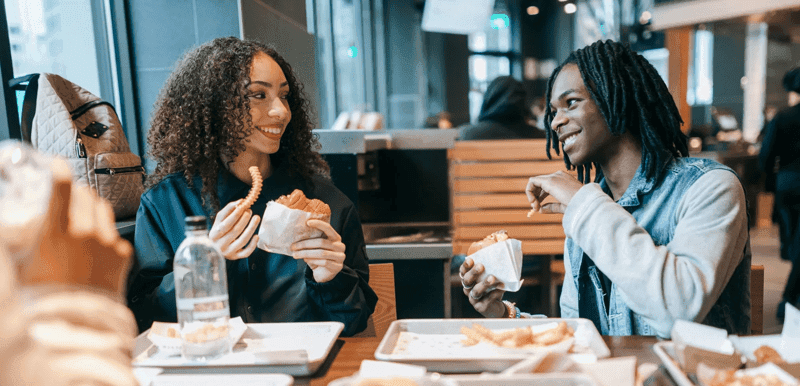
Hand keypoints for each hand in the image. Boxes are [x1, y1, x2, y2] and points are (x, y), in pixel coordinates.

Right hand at [20, 159, 132, 295]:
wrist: (77, 324)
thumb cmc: (44, 297)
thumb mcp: (22, 264)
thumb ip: (15, 242)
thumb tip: (8, 230)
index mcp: (56, 233)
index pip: (61, 189)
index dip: (60, 172)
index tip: (58, 164)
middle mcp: (85, 234)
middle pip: (86, 195)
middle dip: (77, 192)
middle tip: (70, 196)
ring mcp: (108, 243)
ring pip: (103, 209)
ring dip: (93, 208)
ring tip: (84, 218)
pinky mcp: (123, 254)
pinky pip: (115, 234)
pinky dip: (106, 235)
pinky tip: (96, 247)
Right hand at [208, 200, 259, 259]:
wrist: (215, 248)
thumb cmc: (219, 231)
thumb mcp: (220, 220)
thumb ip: (229, 209)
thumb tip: (241, 201)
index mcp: (214, 235)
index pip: (226, 224)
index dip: (235, 215)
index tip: (243, 206)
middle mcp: (220, 245)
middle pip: (235, 231)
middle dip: (244, 219)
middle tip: (250, 211)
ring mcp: (228, 252)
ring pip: (242, 241)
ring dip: (251, 228)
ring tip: (256, 218)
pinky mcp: (236, 257)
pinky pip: (246, 253)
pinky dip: (253, 245)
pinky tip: (256, 235)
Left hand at [291, 219, 345, 282]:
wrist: (324, 273)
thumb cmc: (319, 258)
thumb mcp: (316, 247)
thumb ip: (312, 240)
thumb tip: (297, 235)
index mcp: (335, 237)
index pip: (328, 228)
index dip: (319, 224)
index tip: (308, 223)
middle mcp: (340, 246)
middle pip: (321, 242)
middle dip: (305, 244)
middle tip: (293, 247)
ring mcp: (340, 256)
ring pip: (321, 253)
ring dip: (306, 254)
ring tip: (296, 255)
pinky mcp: (337, 266)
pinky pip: (324, 262)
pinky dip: (312, 261)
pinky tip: (305, 260)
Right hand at [459, 257, 506, 317]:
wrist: (496, 308)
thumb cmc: (492, 289)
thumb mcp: (489, 278)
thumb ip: (490, 269)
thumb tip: (498, 255)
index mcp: (468, 281)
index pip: (463, 272)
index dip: (465, 266)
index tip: (471, 259)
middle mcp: (468, 290)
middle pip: (467, 281)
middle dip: (473, 273)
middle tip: (481, 266)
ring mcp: (473, 299)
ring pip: (476, 291)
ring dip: (484, 284)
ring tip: (492, 278)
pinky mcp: (481, 307)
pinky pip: (487, 299)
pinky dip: (495, 293)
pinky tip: (501, 288)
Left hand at [525, 171, 582, 213]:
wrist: (585, 204)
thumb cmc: (578, 206)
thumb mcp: (563, 206)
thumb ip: (551, 207)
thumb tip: (540, 210)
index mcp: (564, 180)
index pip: (547, 185)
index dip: (540, 197)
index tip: (540, 208)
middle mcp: (558, 175)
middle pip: (540, 184)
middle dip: (535, 196)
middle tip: (535, 208)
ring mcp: (554, 177)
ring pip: (534, 182)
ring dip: (531, 195)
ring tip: (535, 207)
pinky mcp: (549, 180)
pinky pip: (532, 182)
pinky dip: (529, 192)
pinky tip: (533, 202)